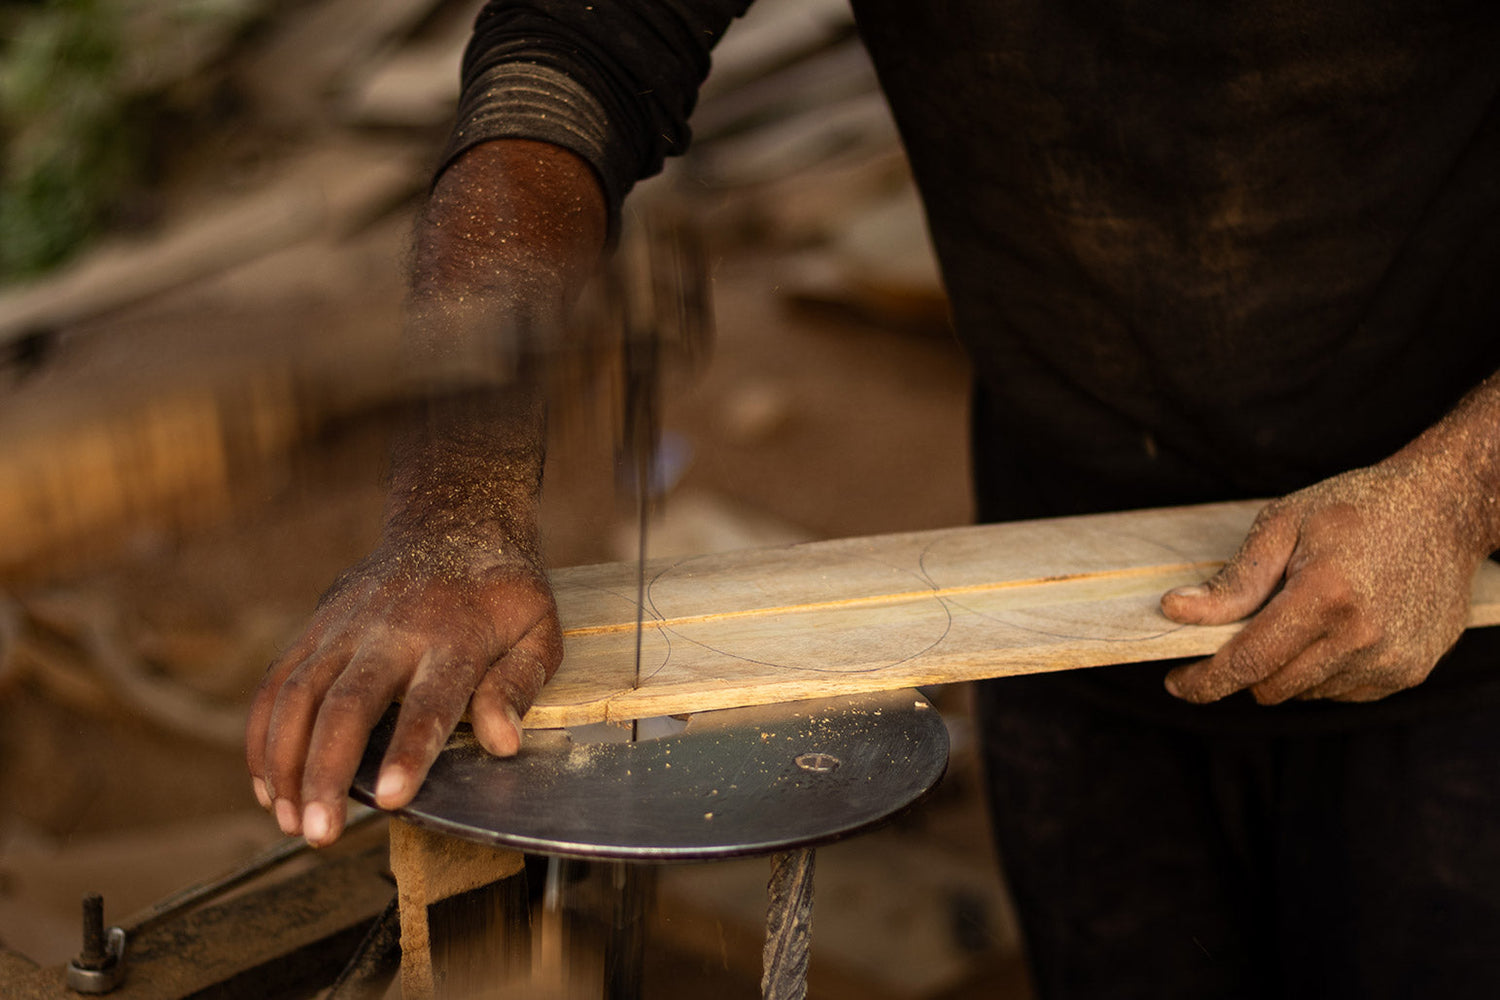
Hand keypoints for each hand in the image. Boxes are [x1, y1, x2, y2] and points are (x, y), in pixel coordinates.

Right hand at [245, 541, 561, 845]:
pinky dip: (263, 735)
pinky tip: (267, 785)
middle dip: (326, 772)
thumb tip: (503, 741)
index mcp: (454, 636)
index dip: (409, 751)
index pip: (430, 701)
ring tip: (289, 822)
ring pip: (298, 694)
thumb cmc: (501, 593)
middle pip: (348, 704)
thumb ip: (518, 685)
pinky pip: (277, 682)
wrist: (452, 520)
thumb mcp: (538, 630)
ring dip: (284, 762)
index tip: (390, 799)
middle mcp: (391, 630)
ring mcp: (346, 626)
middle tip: (318, 835)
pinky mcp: (316, 626)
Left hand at [1159, 459, 1491, 704]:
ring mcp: (1390, 661)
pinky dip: (1321, 670)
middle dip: (1244, 668)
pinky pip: (1339, 691)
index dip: (1204, 681)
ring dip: (1286, 667)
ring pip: (1303, 692)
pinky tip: (1335, 627)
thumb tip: (1176, 610)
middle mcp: (1361, 637)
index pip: (1248, 662)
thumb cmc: (1357, 508)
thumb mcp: (1284, 525)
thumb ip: (1233, 579)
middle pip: (1271, 687)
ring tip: (1304, 613)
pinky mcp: (1407, 674)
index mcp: (1325, 596)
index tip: (1176, 683)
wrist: (1445, 511)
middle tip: (1242, 630)